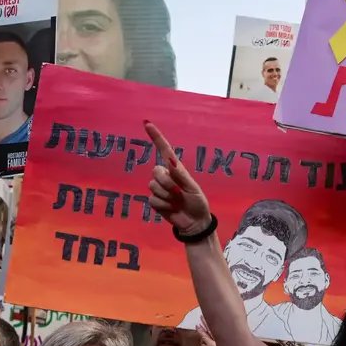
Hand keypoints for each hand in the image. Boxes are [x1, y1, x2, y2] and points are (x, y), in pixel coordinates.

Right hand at [144, 121, 210, 235]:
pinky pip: (153, 200)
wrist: (194, 222)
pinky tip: (172, 209)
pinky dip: (164, 205)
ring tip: (177, 202)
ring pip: (153, 187)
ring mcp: (159, 189)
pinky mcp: (155, 201)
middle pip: (155, 171)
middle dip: (166, 183)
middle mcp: (166, 177)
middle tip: (179, 193)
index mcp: (176, 170)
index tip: (147, 123)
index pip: (164, 150)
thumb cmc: (197, 203)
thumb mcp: (193, 188)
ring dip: (167, 196)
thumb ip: (181, 175)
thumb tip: (170, 161)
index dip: (156, 137)